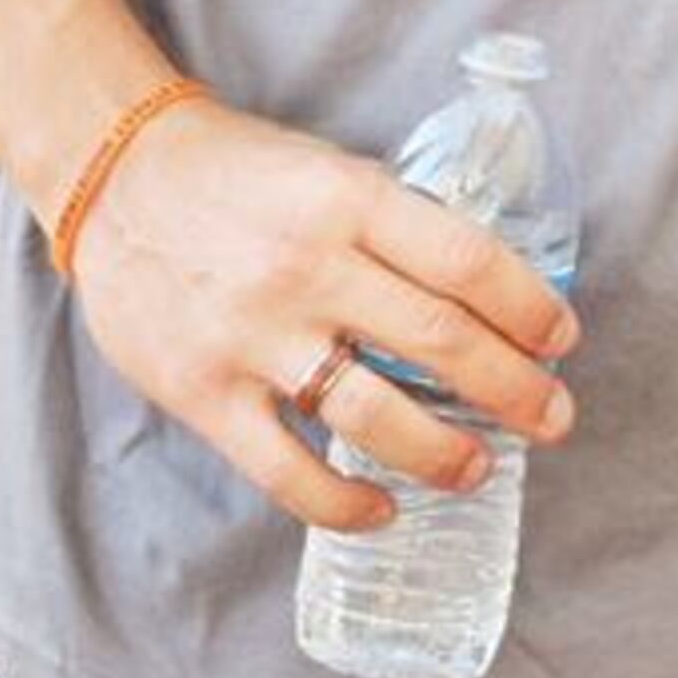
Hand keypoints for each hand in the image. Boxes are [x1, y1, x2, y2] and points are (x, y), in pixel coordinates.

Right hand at [62, 89, 581, 533]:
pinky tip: (382, 508)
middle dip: (514, 389)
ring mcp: (254, 335)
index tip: (562, 339)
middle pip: (439, 341)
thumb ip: (393, 226)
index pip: (466, 262)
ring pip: (373, 414)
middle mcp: (309, 266)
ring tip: (480, 467)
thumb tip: (479, 291)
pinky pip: (285, 470)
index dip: (528, 308)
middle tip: (554, 417)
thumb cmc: (239, 172)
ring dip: (442, 451)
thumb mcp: (330, 170)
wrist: (115, 176)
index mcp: (350, 201)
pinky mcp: (205, 393)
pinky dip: (342, 502)